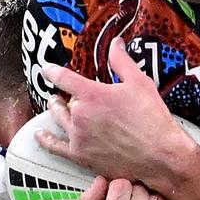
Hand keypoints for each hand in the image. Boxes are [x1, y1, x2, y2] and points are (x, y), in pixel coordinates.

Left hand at [37, 38, 196, 192]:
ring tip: (54, 106)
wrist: (159, 154)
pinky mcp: (80, 155)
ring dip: (55, 111)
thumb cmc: (151, 118)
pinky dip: (45, 140)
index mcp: (92, 94)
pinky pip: (55, 147)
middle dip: (62, 96)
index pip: (64, 78)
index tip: (46, 69)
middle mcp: (80, 114)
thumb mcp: (140, 82)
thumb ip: (122, 61)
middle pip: (63, 101)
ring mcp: (78, 136)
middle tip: (63, 94)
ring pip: (59, 120)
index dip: (53, 72)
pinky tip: (40, 135)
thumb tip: (115, 44)